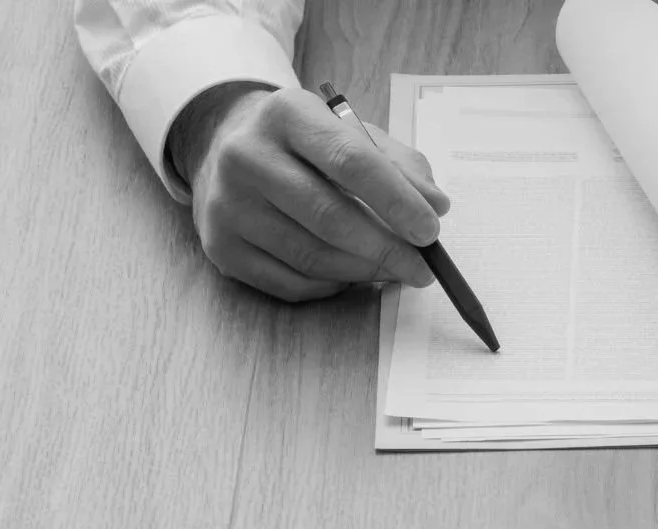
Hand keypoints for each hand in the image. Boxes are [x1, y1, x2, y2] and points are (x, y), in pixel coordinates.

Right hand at [170, 83, 449, 301]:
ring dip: (363, 272)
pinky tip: (350, 274)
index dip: (396, 202)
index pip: (350, 162)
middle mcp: (247, 156)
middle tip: (422, 269)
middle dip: (386, 249)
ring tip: (392, 270)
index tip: (430, 232)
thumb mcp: (351, 134)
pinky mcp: (221, 247)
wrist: (228, 149)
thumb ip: (400, 165)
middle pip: (329, 217)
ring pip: (312, 257)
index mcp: (287, 114)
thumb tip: (436, 206)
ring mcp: (228, 205)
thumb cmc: (307, 146)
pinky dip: (331, 285)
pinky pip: (291, 284)